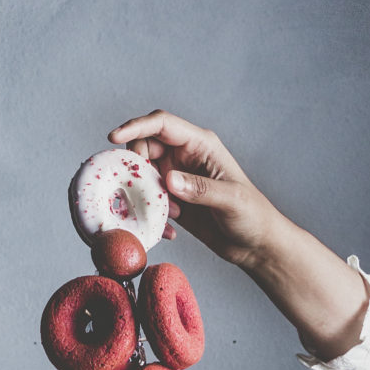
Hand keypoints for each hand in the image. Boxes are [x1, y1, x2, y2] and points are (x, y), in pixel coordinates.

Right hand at [108, 111, 275, 269]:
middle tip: (147, 192)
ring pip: (143, 175)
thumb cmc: (252, 215)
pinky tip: (170, 230)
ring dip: (145, 194)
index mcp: (201, 144)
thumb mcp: (230, 200)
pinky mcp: (173, 201)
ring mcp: (177, 179)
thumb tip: (168, 180)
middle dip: (137, 167)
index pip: (162, 124)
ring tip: (172, 215)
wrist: (255, 245)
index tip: (114, 137)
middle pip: (144, 147)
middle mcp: (185, 156)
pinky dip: (151, 213)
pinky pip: (149, 200)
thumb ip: (200, 189)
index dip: (136, 126)